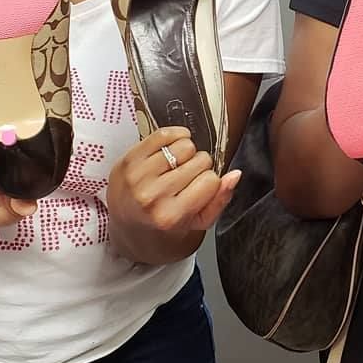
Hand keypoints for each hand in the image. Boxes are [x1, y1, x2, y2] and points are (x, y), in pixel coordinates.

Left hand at [107, 127, 241, 243]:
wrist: (126, 228)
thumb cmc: (164, 226)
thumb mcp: (196, 224)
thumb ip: (219, 201)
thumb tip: (235, 174)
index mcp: (171, 216)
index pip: (211, 180)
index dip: (210, 181)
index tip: (200, 189)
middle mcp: (151, 196)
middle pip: (200, 160)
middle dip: (199, 167)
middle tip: (186, 180)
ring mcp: (137, 176)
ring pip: (185, 145)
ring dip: (187, 153)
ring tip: (177, 167)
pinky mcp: (128, 159)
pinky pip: (163, 134)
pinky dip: (174, 137)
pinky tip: (171, 150)